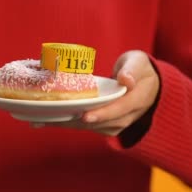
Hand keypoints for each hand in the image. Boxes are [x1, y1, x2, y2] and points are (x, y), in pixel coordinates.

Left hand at [33, 50, 159, 135]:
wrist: (147, 86)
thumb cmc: (139, 70)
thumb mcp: (139, 63)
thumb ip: (132, 70)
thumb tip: (126, 79)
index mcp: (136, 100)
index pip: (119, 109)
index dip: (102, 114)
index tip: (86, 116)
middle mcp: (126, 116)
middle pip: (100, 123)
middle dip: (76, 122)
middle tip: (53, 118)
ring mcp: (115, 123)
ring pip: (90, 128)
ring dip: (68, 125)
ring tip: (43, 120)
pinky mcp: (104, 125)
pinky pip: (85, 127)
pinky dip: (67, 124)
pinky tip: (46, 121)